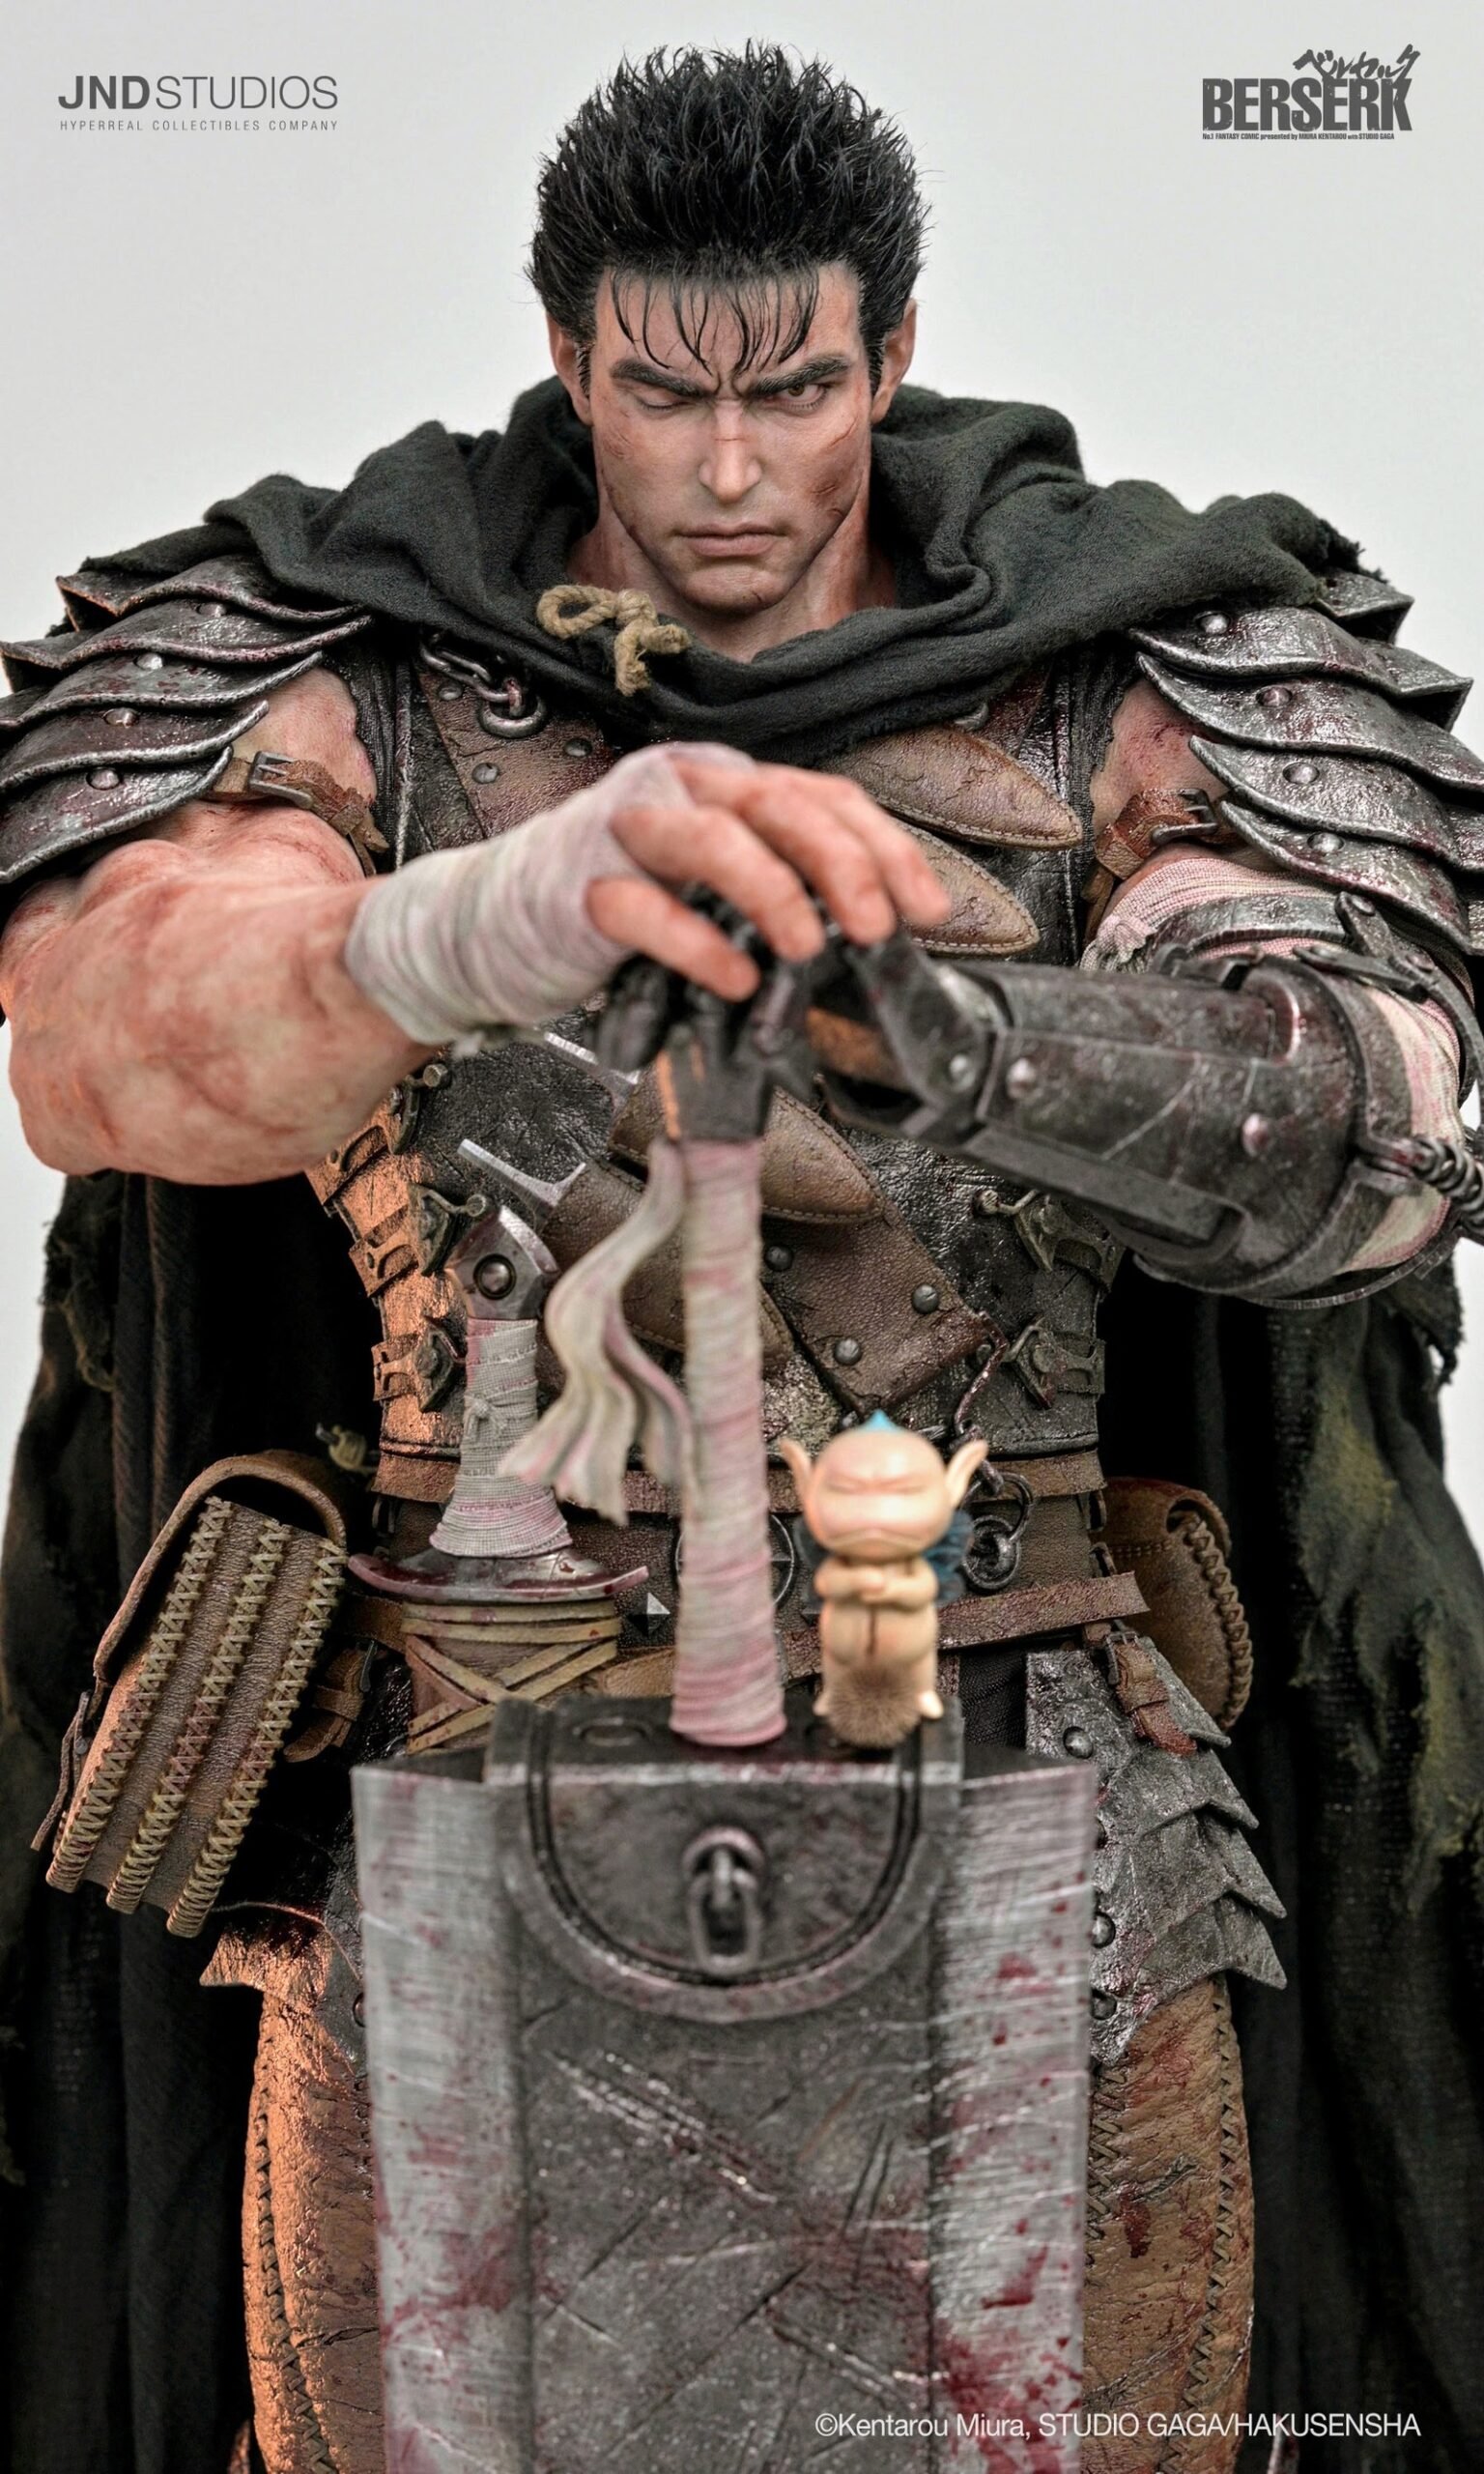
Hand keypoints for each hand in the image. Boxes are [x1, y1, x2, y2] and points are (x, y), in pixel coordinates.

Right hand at [588, 755, 949, 1000]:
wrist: (495, 921)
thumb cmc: (618, 902)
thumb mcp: (713, 887)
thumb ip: (781, 887)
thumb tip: (876, 930)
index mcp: (725, 784)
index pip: (824, 796)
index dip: (886, 850)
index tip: (928, 909)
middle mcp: (680, 792)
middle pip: (780, 805)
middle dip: (844, 866)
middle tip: (876, 929)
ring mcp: (627, 833)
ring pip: (714, 837)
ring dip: (775, 893)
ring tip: (809, 950)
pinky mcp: (583, 887)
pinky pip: (646, 908)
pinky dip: (698, 944)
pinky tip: (734, 978)